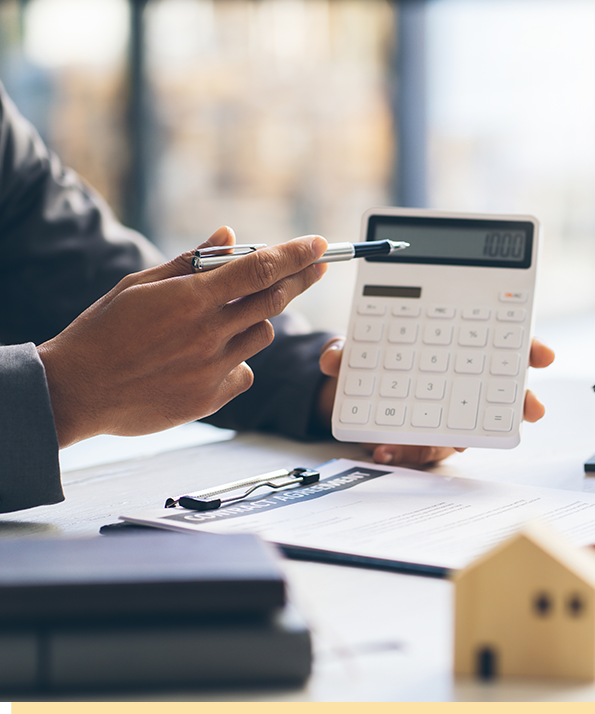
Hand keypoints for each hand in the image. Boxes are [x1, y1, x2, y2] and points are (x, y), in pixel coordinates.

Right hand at [37, 227, 327, 447]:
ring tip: (221, 321)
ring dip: (254, 320)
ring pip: (262, 334)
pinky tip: (206, 359)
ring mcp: (212, 369)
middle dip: (300, 279)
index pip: (259, 269)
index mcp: (190, 298)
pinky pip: (245, 371)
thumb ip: (189, 261)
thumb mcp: (139, 286)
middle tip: (316, 267)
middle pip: (275, 300)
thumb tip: (229, 236)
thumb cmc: (102, 332)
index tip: (321, 245)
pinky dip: (236, 360)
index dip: (296, 255)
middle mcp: (208, 333)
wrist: (76, 392)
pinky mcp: (211, 398)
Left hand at [317, 337, 555, 464]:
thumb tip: (333, 357)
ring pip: (464, 433)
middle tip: (532, 408)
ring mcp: (445, 419)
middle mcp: (459, 389)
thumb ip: (349, 348)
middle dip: (520, 403)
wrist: (346, 395)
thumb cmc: (370, 361)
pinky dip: (404, 454)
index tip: (544, 354)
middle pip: (501, 396)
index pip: (504, 349)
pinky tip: (385, 452)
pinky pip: (422, 454)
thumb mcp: (358, 347)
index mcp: (457, 354)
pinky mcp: (421, 443)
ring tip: (450, 443)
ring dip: (456, 440)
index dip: (529, 350)